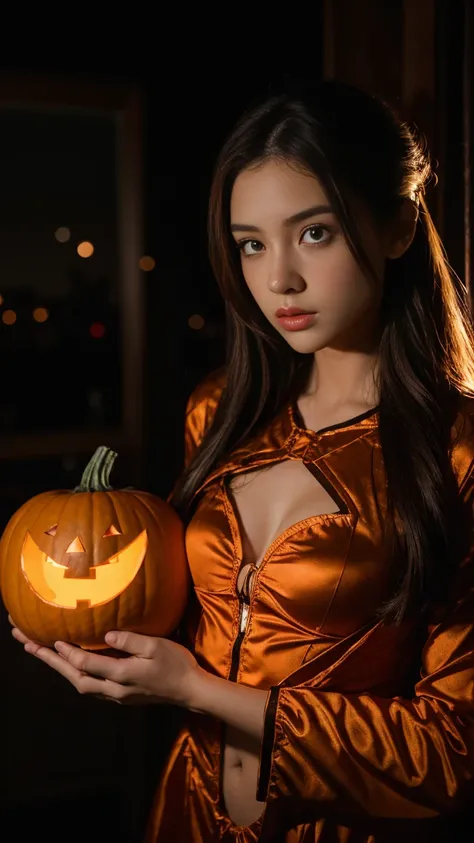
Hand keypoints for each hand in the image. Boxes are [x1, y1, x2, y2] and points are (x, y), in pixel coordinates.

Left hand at [10, 617, 201, 706]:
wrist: (191, 691)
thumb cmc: (176, 664)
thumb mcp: (156, 646)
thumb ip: (130, 640)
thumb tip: (106, 635)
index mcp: (121, 675)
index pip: (86, 664)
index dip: (67, 652)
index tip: (51, 638)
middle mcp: (114, 689)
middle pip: (76, 678)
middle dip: (51, 662)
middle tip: (29, 645)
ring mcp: (117, 696)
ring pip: (81, 685)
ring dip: (61, 670)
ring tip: (44, 653)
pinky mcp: (121, 697)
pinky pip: (91, 687)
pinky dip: (77, 675)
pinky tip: (74, 666)